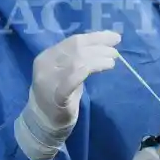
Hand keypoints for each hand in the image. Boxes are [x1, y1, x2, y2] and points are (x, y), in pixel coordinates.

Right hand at [15, 30, 121, 159]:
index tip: (113, 37)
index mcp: (46, 56)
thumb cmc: (58, 96)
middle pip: (76, 48)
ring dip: (99, 57)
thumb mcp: (64, 72)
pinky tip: (105, 66)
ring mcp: (49, 79)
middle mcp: (45, 64)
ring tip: (113, 60)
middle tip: (116, 50)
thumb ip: (76, 59)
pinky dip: (92, 67)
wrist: (43, 123)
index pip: (73, 41)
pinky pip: (75, 76)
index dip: (95, 37)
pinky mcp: (57, 94)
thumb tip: (102, 46)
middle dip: (99, 46)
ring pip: (77, 60)